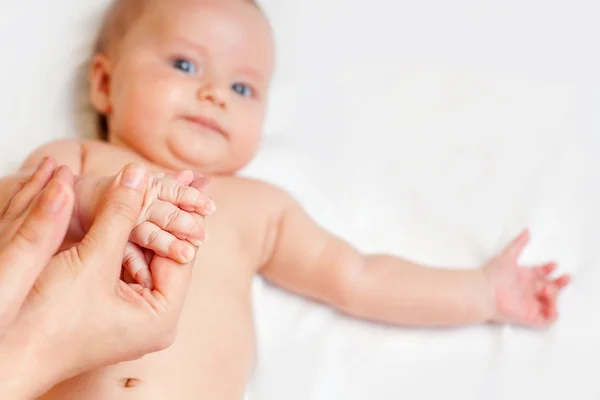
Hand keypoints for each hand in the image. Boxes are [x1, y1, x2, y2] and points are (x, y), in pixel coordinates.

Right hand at [2, 163, 198, 397]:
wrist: (9, 353)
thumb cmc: (49, 317)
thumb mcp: (92, 259)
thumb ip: (119, 214)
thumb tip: (138, 173)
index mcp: (162, 317)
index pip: (184, 254)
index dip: (189, 215)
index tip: (201, 182)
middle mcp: (155, 320)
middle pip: (169, 254)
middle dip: (175, 216)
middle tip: (198, 181)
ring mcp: (135, 317)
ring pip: (149, 257)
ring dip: (154, 223)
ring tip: (177, 188)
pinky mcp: (116, 310)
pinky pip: (130, 265)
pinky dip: (133, 238)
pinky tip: (140, 213)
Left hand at [484, 229, 570, 326]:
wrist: (484, 291)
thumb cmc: (493, 273)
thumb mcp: (508, 255)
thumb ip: (518, 243)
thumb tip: (527, 230)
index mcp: (524, 276)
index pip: (541, 273)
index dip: (549, 269)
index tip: (553, 264)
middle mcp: (527, 290)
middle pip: (549, 288)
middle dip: (559, 283)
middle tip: (565, 277)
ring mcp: (529, 304)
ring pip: (550, 303)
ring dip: (555, 297)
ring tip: (548, 291)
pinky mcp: (529, 317)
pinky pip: (546, 320)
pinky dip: (553, 314)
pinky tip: (550, 304)